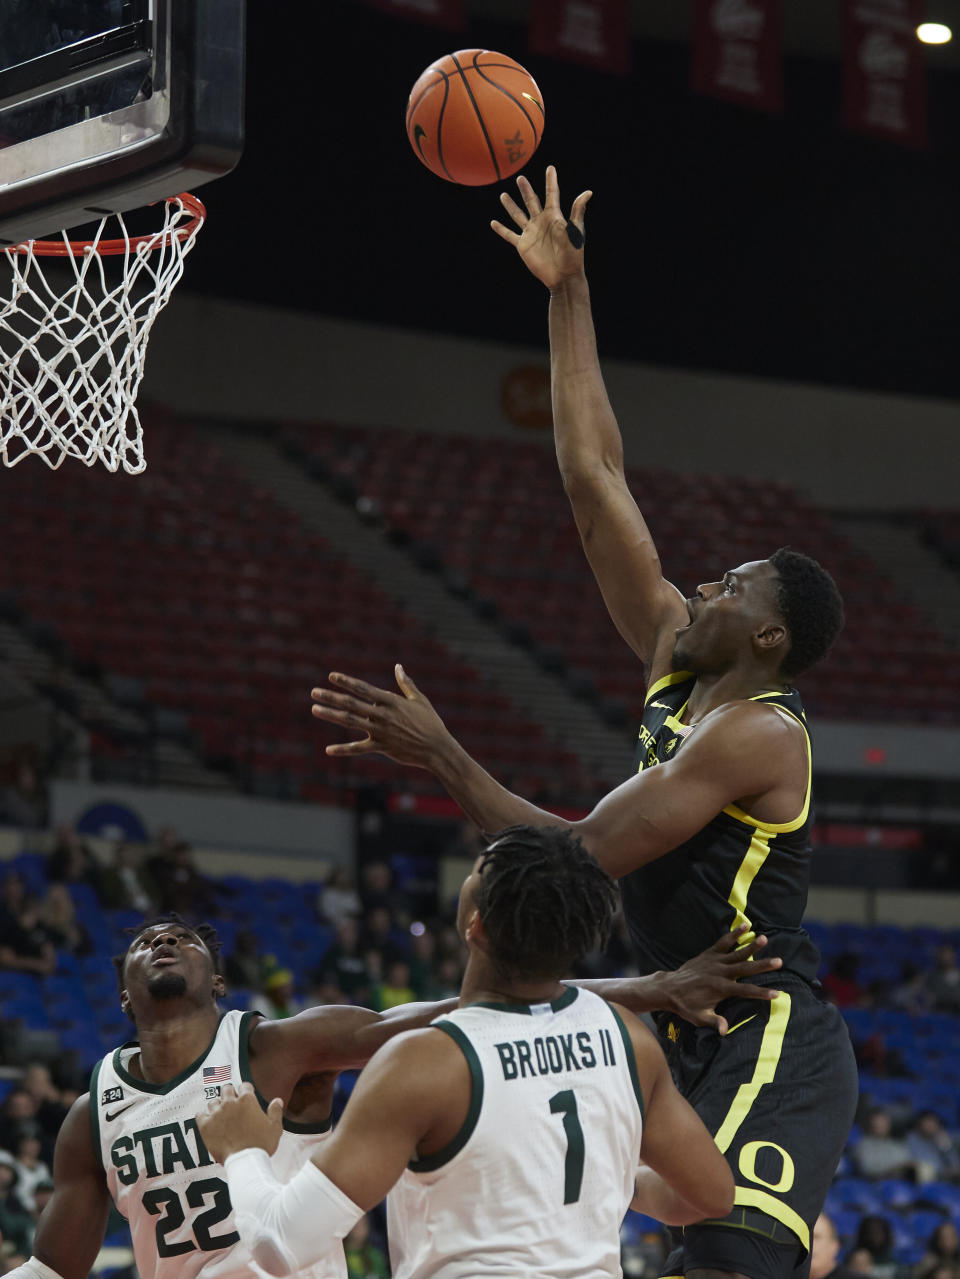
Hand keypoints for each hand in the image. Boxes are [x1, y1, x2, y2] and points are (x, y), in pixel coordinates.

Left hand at [196, 1082, 282, 1162]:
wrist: (245, 1161)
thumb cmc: (261, 1144)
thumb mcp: (275, 1127)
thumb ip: (275, 1111)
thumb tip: (277, 1100)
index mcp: (247, 1100)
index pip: (244, 1086)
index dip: (246, 1091)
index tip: (247, 1097)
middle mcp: (230, 1103)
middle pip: (226, 1089)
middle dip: (230, 1094)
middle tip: (233, 1104)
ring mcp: (216, 1114)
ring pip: (213, 1101)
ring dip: (217, 1106)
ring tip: (221, 1115)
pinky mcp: (205, 1126)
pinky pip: (200, 1114)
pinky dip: (204, 1117)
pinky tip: (208, 1121)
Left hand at [311, 666, 450, 769]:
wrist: (437, 749)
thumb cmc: (431, 722)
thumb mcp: (420, 700)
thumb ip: (406, 683)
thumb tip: (398, 666)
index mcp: (391, 701)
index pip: (364, 689)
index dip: (347, 682)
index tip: (332, 676)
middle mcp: (383, 715)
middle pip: (351, 704)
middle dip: (331, 697)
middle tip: (314, 692)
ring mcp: (381, 731)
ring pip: (351, 722)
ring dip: (331, 715)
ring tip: (315, 710)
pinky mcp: (382, 747)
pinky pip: (359, 749)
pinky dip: (343, 749)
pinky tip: (328, 750)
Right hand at [491, 165, 591, 290]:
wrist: (563, 276)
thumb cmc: (572, 254)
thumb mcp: (576, 231)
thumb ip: (577, 211)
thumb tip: (588, 192)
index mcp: (554, 216)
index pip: (551, 194)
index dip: (551, 181)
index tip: (550, 168)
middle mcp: (541, 222)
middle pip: (531, 201)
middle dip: (526, 190)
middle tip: (520, 178)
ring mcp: (531, 233)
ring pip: (518, 215)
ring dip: (511, 205)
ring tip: (503, 195)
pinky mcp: (523, 245)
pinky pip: (509, 235)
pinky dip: (501, 229)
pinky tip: (493, 223)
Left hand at [656, 926, 782, 1034]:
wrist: (669, 988)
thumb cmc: (686, 1005)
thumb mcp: (700, 1017)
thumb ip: (714, 1022)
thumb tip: (725, 1032)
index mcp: (721, 989)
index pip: (746, 991)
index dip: (761, 993)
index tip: (777, 993)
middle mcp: (720, 973)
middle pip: (746, 968)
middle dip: (763, 965)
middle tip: (779, 961)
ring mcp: (715, 962)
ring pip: (737, 953)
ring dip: (751, 946)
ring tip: (764, 938)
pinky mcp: (709, 954)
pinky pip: (723, 942)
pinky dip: (734, 934)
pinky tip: (746, 925)